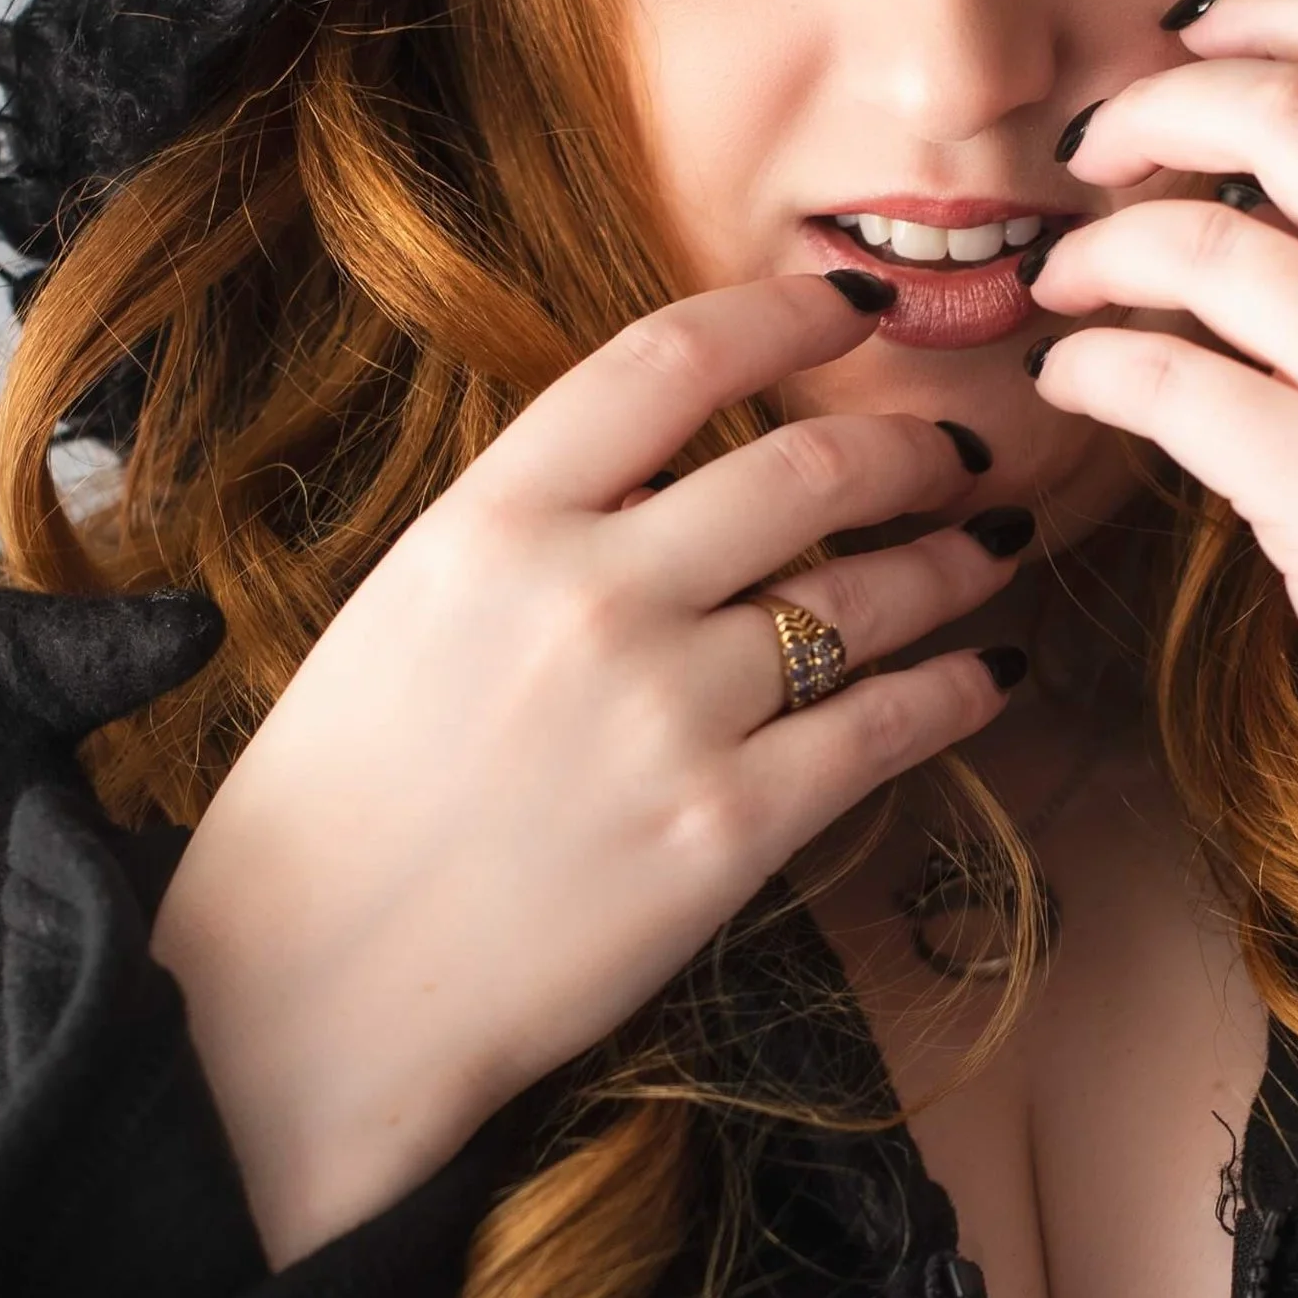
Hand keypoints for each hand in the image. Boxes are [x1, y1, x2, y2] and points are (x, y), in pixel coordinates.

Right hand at [151, 276, 1022, 1264]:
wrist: (309, 989)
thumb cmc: (344, 798)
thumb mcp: (412, 604)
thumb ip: (541, 525)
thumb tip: (677, 470)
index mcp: (495, 517)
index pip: (672, 357)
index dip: (789, 312)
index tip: (853, 308)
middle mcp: (592, 592)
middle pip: (808, 468)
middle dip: (911, 448)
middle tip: (956, 448)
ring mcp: (668, 712)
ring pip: (871, 596)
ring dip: (952, 561)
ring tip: (988, 548)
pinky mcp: (727, 831)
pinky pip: (886, 729)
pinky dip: (958, 691)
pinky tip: (987, 675)